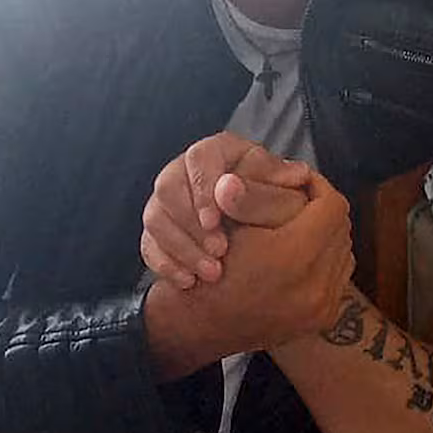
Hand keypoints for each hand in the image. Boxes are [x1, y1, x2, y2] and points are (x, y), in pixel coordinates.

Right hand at [140, 131, 311, 287]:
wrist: (271, 229)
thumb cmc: (280, 203)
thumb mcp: (284, 194)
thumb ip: (268, 189)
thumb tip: (237, 185)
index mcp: (219, 150)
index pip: (199, 158)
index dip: (202, 190)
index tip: (214, 222)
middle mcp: (187, 169)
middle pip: (168, 187)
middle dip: (191, 225)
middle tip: (219, 253)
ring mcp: (168, 199)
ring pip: (155, 218)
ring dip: (181, 248)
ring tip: (211, 273)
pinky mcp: (160, 228)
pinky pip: (148, 244)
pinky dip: (166, 264)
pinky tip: (188, 281)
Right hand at [144, 168, 355, 373]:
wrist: (198, 326)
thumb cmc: (209, 267)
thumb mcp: (228, 223)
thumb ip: (262, 193)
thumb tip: (297, 168)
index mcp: (294, 257)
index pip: (333, 206)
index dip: (318, 187)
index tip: (300, 182)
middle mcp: (316, 287)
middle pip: (341, 229)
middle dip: (323, 210)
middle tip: (301, 200)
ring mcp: (322, 308)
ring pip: (343, 252)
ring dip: (326, 235)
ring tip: (300, 225)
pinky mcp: (321, 321)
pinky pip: (337, 277)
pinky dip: (325, 260)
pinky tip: (302, 253)